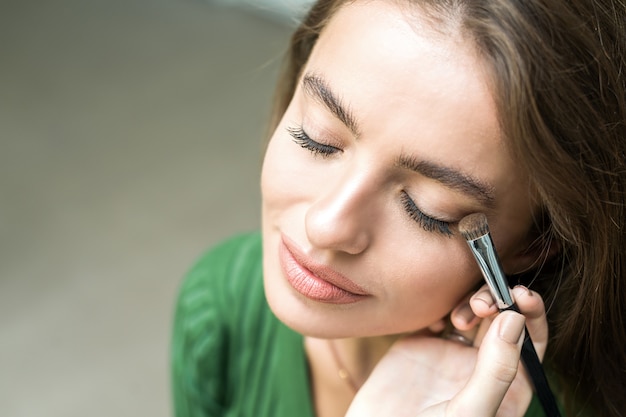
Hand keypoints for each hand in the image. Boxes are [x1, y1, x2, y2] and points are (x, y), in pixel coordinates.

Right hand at [345, 286, 547, 416]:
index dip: (531, 315)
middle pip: (502, 320)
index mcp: (504, 387)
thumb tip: (515, 319)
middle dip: (498, 303)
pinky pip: (437, 313)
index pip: (529, 343)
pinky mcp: (421, 344)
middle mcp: (480, 367)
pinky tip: (435, 321)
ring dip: (470, 303)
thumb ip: (497, 370)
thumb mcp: (470, 411)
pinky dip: (439, 305)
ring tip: (457, 318)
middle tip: (482, 303)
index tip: (521, 295)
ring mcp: (450, 354)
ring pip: (473, 312)